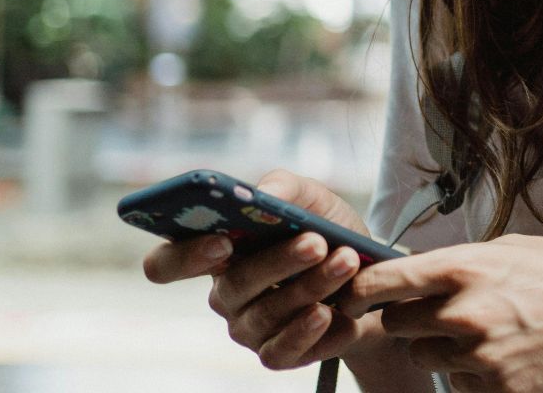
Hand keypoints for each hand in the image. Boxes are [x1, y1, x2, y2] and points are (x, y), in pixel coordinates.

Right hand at [140, 169, 387, 370]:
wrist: (376, 275)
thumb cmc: (328, 232)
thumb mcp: (311, 199)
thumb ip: (283, 188)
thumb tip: (264, 195)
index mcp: (216, 252)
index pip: (166, 263)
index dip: (185, 256)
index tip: (222, 241)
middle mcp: (225, 294)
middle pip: (232, 286)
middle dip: (278, 262)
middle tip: (317, 242)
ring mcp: (248, 328)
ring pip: (267, 314)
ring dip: (311, 287)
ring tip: (347, 262)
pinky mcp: (277, 354)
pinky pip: (282, 351)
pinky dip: (311, 332)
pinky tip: (333, 313)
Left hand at [341, 234, 542, 392]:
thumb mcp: (515, 247)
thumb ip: (464, 262)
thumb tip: (421, 271)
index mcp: (467, 268)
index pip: (385, 282)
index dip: (360, 288)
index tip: (353, 292)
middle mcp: (466, 312)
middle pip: (398, 324)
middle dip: (411, 317)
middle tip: (440, 310)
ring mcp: (480, 356)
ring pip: (426, 357)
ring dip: (441, 346)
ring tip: (482, 331)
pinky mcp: (498, 389)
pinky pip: (460, 384)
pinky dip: (472, 373)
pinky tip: (505, 354)